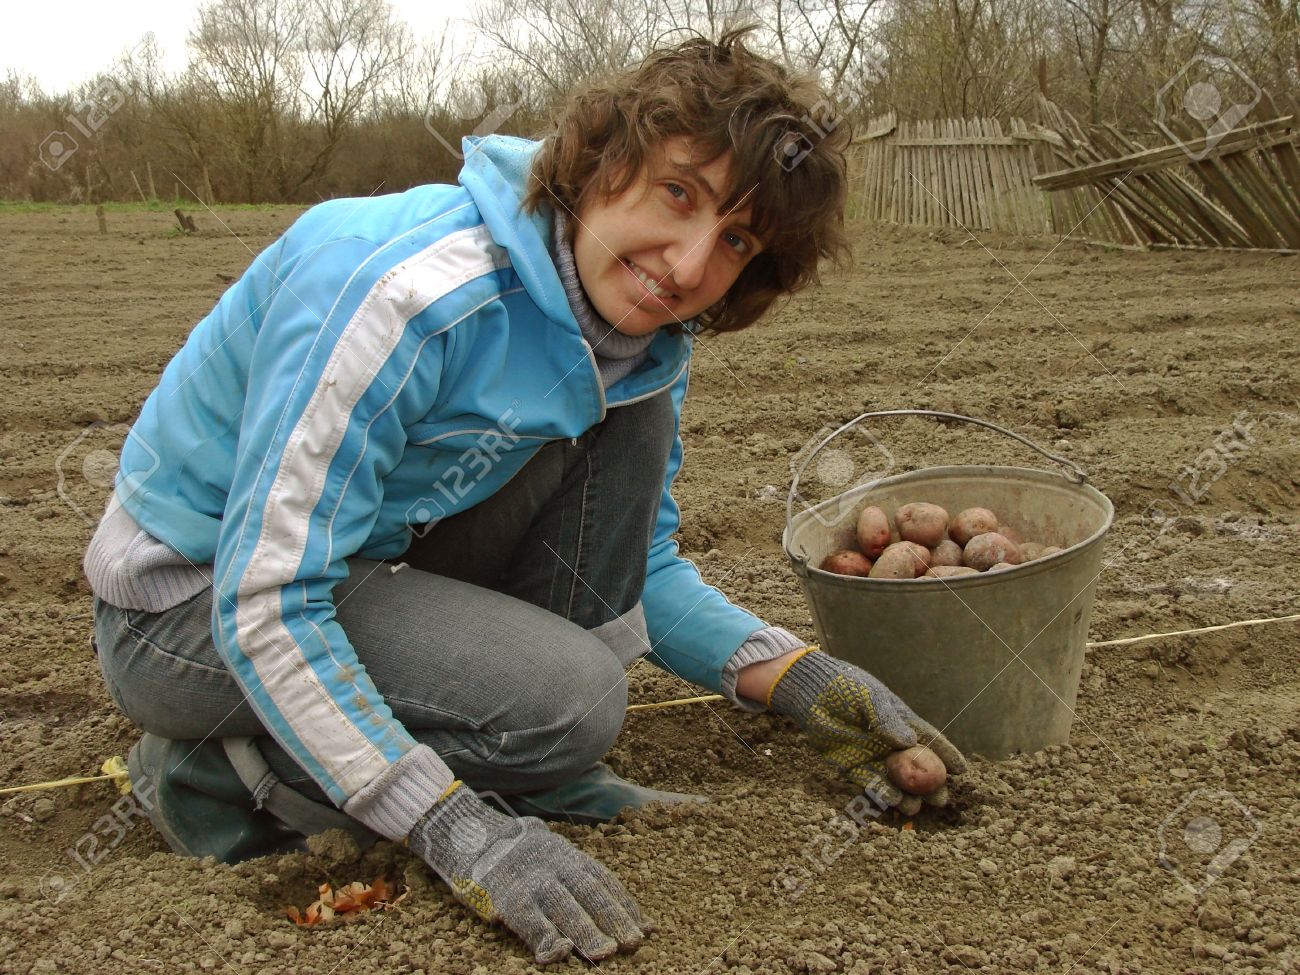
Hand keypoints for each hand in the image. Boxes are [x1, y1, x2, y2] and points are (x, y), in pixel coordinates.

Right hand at [408, 782, 647, 962]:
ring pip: (564, 908)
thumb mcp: (548, 851)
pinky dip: (545, 938)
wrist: (468, 834)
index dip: (624, 904)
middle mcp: (552, 865)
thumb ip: (571, 870)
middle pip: (588, 893)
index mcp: (565, 855)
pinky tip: (559, 951)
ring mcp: (530, 881)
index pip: (601, 880)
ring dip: (586, 932)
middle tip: (633, 943)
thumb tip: (604, 894)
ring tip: (605, 953)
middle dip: (612, 918)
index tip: (645, 926)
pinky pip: (530, 921)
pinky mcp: (507, 898)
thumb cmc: (515, 852)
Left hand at [765, 649, 965, 810]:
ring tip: (914, 806)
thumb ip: (888, 720)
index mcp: (902, 723)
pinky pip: (870, 783)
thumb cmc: (846, 688)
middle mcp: (890, 743)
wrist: (812, 693)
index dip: (946, 755)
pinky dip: (881, 793)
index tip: (962, 770)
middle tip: (941, 799)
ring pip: (895, 781)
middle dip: (929, 785)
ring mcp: (872, 756)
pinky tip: (892, 801)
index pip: (930, 741)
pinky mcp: (851, 766)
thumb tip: (908, 742)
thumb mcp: (870, 698)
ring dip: (906, 795)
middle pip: (916, 768)